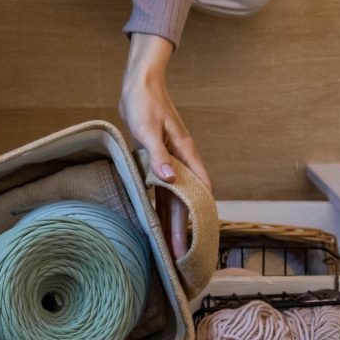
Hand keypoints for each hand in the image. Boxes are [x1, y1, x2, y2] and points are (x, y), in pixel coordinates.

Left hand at [120, 34, 209, 264]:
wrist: (140, 82)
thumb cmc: (144, 102)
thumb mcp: (147, 128)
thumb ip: (158, 155)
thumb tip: (170, 180)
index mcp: (184, 153)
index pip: (198, 192)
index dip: (198, 218)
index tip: (193, 242)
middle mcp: (182, 160)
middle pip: (187, 201)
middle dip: (185, 229)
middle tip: (179, 258)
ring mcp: (172, 161)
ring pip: (176, 199)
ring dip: (174, 222)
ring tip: (170, 249)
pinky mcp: (159, 160)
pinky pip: (163, 190)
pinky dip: (162, 207)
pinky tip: (157, 223)